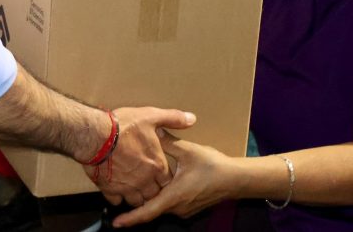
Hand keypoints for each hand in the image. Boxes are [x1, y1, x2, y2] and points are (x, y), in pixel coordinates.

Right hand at [85, 107, 196, 208]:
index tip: (160, 175)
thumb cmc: (123, 126)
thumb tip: (191, 118)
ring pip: (136, 201)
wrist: (96, 136)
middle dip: (152, 191)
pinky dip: (117, 197)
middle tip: (148, 184)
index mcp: (156, 165)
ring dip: (136, 196)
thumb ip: (173, 119)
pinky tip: (116, 190)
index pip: (167, 181)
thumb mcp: (151, 116)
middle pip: (153, 195)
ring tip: (134, 189)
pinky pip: (116, 201)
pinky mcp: (109, 189)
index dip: (164, 178)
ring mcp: (127, 187)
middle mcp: (144, 180)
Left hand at [112, 134, 233, 226]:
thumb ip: (168, 142)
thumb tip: (153, 131)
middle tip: (122, 190)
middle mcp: (177, 208)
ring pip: (162, 205)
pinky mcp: (189, 206)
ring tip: (138, 184)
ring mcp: (184, 209)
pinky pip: (171, 203)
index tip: (116, 223)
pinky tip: (159, 183)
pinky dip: (162, 195)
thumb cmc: (213, 166)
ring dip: (151, 196)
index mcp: (174, 197)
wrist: (236, 179)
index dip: (130, 219)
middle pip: (152, 208)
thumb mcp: (189, 151)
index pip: (148, 212)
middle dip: (137, 201)